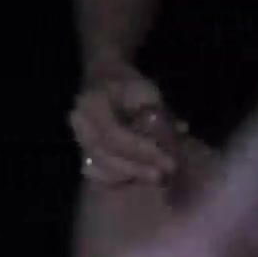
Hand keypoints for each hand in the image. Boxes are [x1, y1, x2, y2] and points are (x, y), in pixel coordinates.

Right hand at [70, 60, 177, 185]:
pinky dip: (118, 177)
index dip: (140, 149)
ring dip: (129, 174)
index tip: (167, 159)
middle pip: (104, 154)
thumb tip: (179, 132)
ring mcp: (78, 139)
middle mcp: (79, 124)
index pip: (113, 134)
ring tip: (157, 177)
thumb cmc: (127, 84)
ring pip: (100, 165)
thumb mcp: (145, 89)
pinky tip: (138, 178)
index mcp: (91, 104)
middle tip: (164, 174)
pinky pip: (97, 171)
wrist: (104, 79)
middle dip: (136, 167)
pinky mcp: (84, 151)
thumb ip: (158, 112)